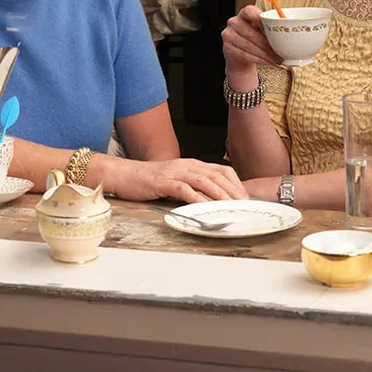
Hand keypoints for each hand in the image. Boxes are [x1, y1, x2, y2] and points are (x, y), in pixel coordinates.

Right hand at [113, 158, 248, 203]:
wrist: (125, 174)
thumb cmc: (151, 180)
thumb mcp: (177, 178)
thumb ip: (193, 185)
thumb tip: (212, 199)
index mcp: (193, 164)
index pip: (222, 170)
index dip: (236, 182)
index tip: (245, 196)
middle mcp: (187, 165)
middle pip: (217, 175)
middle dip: (233, 190)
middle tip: (244, 204)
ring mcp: (176, 173)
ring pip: (204, 181)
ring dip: (220, 194)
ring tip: (230, 206)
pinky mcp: (164, 182)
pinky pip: (184, 190)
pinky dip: (196, 198)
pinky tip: (205, 207)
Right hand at [221, 5, 281, 78]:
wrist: (240, 55)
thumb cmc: (255, 39)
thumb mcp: (262, 30)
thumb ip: (271, 27)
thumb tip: (292, 30)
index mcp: (245, 13)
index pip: (250, 11)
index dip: (261, 20)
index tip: (274, 29)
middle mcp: (234, 22)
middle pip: (252, 33)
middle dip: (268, 45)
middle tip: (281, 53)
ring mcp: (228, 35)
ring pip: (249, 46)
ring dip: (266, 54)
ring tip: (277, 59)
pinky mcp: (227, 48)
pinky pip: (245, 55)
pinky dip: (259, 59)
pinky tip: (268, 62)